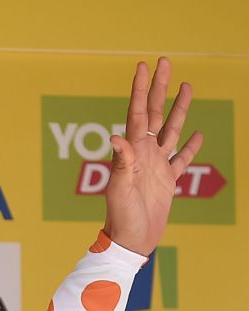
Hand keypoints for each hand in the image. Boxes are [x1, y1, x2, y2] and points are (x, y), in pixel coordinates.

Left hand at [104, 57, 202, 256]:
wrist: (130, 242)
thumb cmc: (120, 217)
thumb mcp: (119, 189)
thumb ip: (121, 162)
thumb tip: (116, 136)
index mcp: (133, 152)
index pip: (137, 114)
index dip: (141, 90)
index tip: (143, 66)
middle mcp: (144, 154)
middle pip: (155, 113)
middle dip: (160, 88)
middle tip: (165, 62)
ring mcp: (156, 166)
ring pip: (171, 130)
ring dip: (179, 109)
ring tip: (187, 86)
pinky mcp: (167, 182)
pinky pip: (181, 160)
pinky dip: (190, 148)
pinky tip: (198, 135)